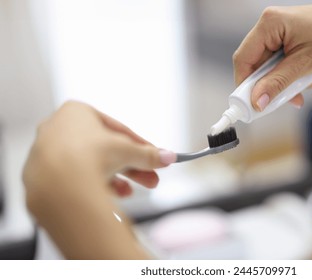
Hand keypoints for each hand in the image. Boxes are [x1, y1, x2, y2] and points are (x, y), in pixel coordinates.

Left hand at [23, 101, 175, 258]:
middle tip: (151, 179)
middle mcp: (58, 129)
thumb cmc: (90, 155)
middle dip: (131, 166)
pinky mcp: (42, 177)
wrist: (60, 184)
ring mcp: (47, 153)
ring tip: (131, 192)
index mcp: (76, 111)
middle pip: (104, 149)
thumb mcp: (128, 151)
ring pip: (90, 165)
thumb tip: (168, 157)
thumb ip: (148, 154)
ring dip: (116, 178)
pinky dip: (95, 186)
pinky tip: (110, 196)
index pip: (116, 129)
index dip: (140, 145)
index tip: (155, 157)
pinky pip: (75, 179)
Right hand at [233, 0, 311, 110]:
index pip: (244, 60)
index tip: (250, 106)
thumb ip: (278, 82)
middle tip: (280, 102)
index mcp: (269, 25)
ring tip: (306, 90)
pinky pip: (284, 65)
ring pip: (271, 68)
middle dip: (270, 86)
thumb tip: (257, 102)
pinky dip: (295, 77)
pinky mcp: (290, 41)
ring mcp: (280, 34)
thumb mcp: (306, 63)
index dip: (244, 85)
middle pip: (257, 66)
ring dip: (286, 84)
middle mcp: (271, 27)